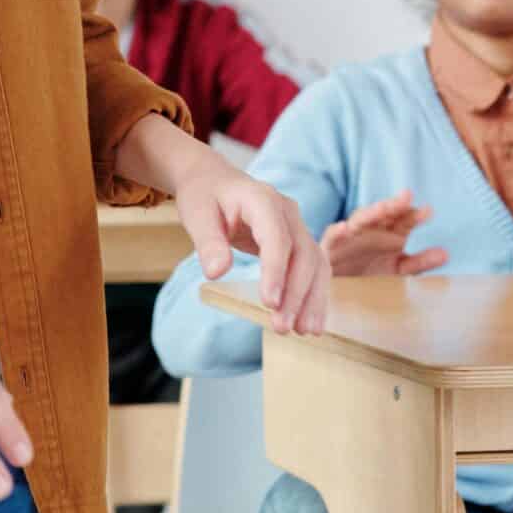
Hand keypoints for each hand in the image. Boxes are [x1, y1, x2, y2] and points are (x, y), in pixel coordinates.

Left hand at [175, 156, 331, 336]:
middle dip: (295, 293)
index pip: (277, 238)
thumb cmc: (204, 195)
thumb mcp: (196, 214)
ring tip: (302, 331)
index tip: (269, 303)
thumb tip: (216, 273)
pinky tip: (309, 321)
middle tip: (281, 327)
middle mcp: (287, 211)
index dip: (276, 271)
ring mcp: (297, 225)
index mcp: (261, 199)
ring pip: (316, 264)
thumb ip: (208, 242)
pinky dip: (314, 295)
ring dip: (311, 299)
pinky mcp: (299, 241)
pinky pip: (314, 269)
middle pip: (302, 254)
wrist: (215, 181)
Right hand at [322, 190, 448, 278]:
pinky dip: (337, 232)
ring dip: (370, 212)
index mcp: (390, 232)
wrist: (339, 286)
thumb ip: (420, 262)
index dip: (416, 215)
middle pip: (383, 213)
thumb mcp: (399, 269)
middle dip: (394, 205)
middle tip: (407, 197)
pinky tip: (343, 228)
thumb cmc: (370, 272)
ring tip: (382, 208)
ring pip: (360, 220)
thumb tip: (446, 254)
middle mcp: (371, 229)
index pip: (404, 219)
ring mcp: (351, 235)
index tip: (428, 211)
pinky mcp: (332, 247)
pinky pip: (333, 238)